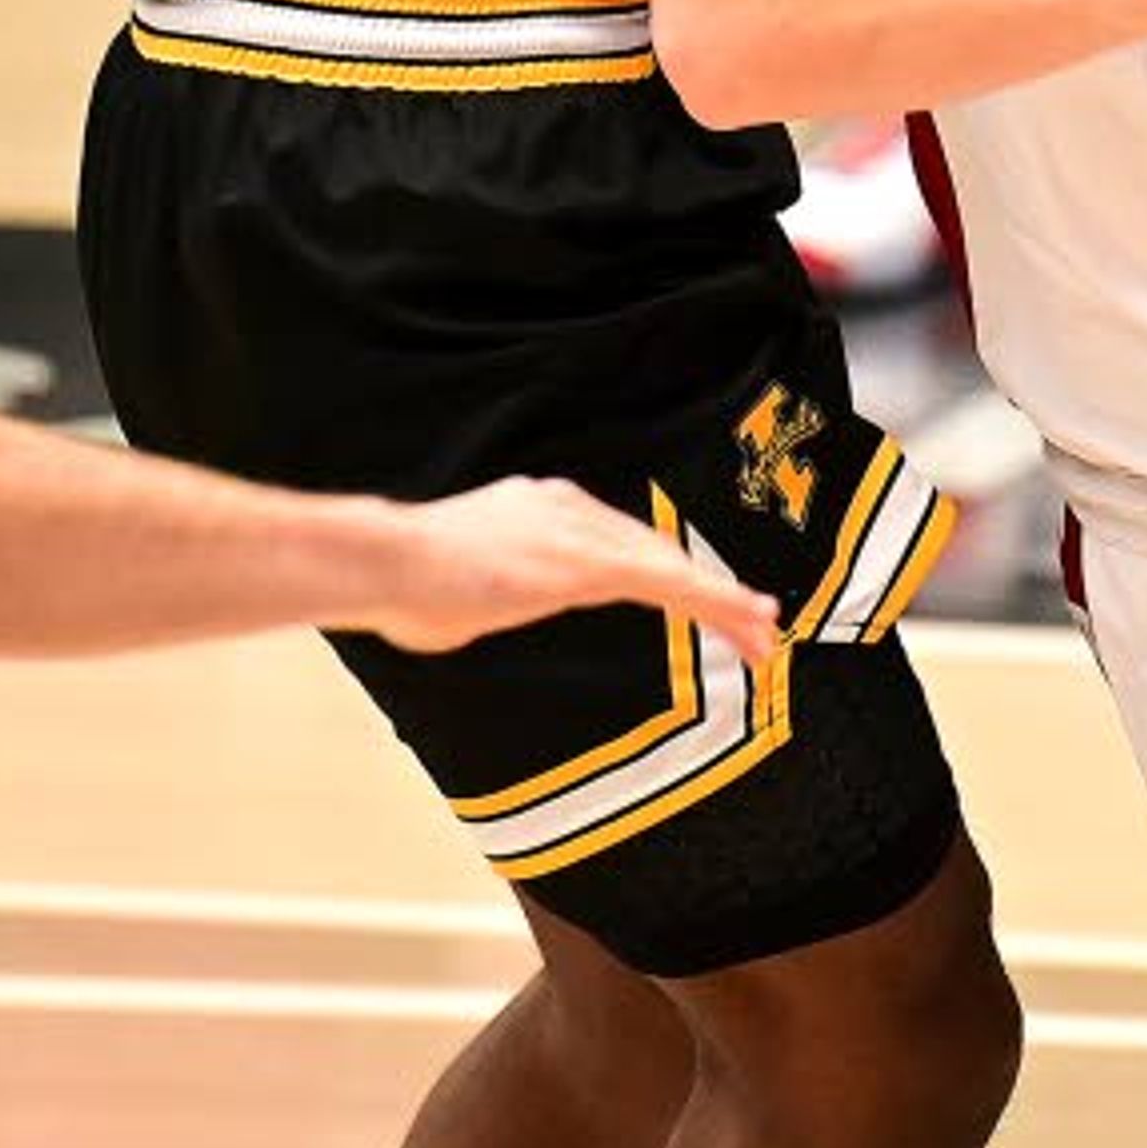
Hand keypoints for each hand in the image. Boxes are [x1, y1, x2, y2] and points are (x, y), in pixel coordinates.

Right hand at [360, 477, 786, 660]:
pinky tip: (747, 623)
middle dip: (710, 592)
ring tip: (767, 639)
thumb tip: (458, 613)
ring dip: (725, 605)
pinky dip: (713, 604)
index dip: (666, 573)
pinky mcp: (582, 565)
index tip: (698, 600)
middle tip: (756, 625)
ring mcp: (576, 533)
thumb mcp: (453, 593)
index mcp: (536, 509)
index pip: (620, 543)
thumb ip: (479, 599)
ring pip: (671, 568)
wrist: (380, 564)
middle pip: (656, 552)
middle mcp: (565, 508)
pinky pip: (666, 585)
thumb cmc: (393, 586)